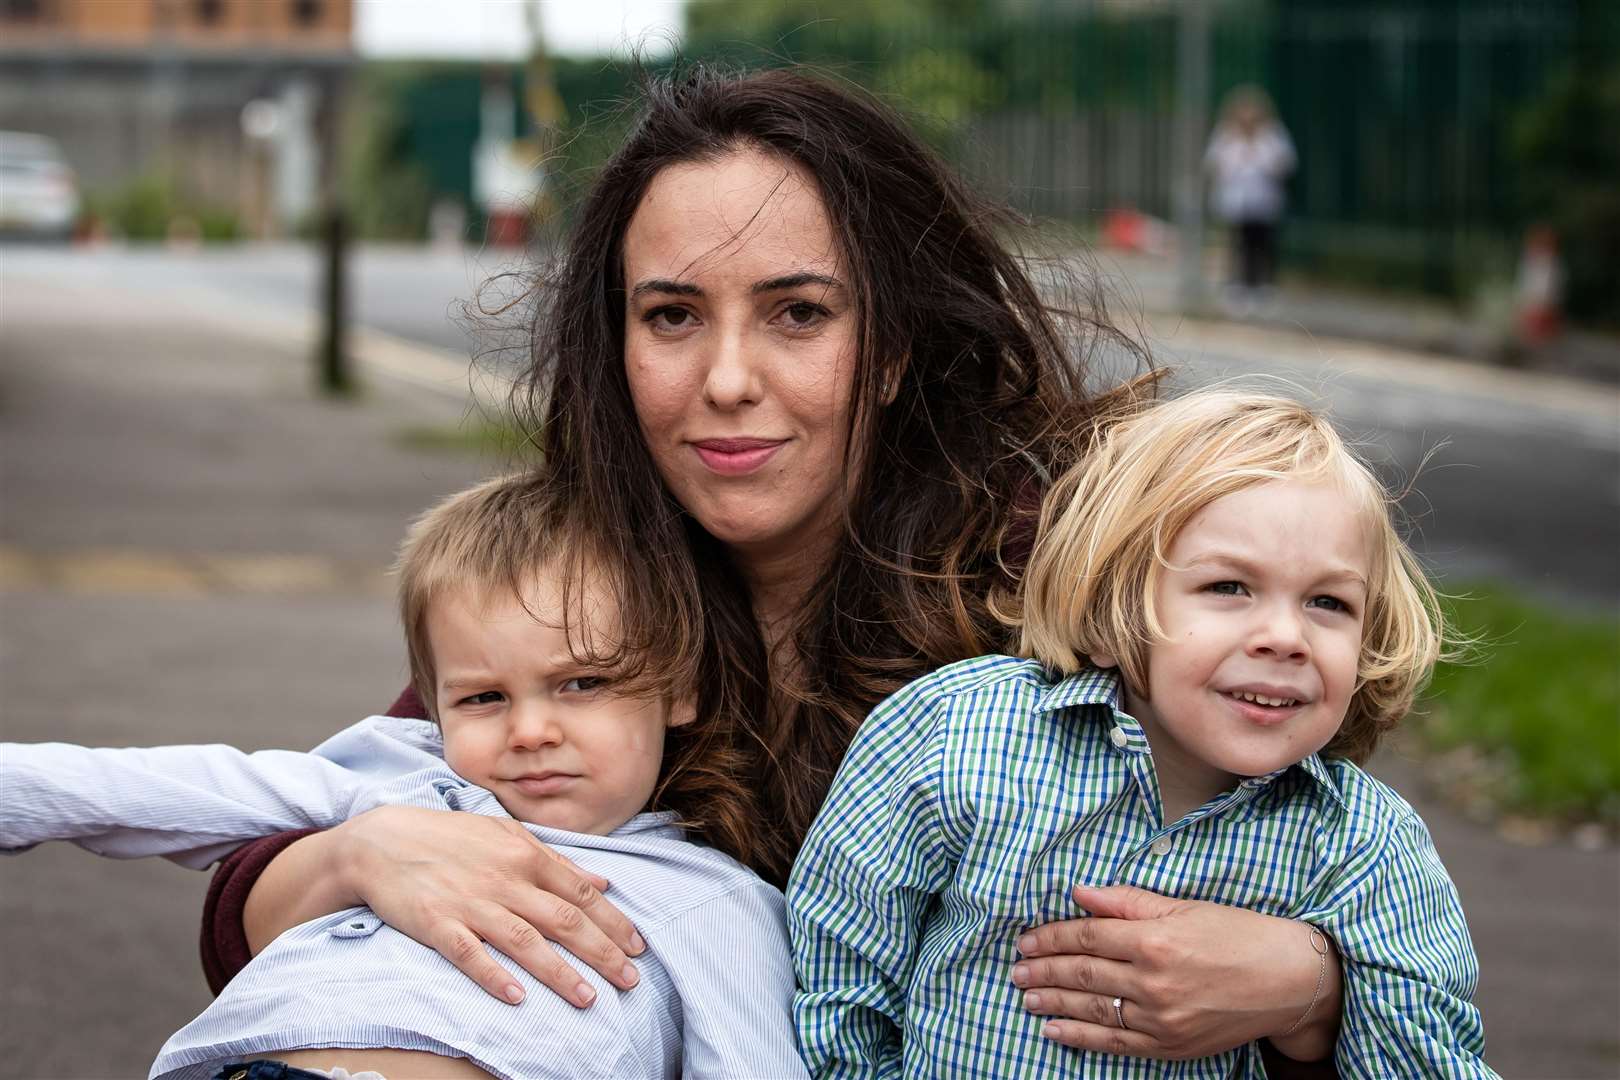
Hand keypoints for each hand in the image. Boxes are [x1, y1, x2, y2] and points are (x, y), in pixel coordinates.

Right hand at [334, 805, 645, 1006]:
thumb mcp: (507, 835)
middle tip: (630, 980)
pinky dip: (493, 976)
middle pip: (564, 920)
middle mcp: (506, 880)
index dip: (614, 922)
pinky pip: (470, 954)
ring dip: (560, 972)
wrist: (383, 841)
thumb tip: (602, 881)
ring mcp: (472, 904)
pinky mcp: (438, 924)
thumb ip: (557, 859)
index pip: (582, 894)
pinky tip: (516, 998)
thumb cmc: (450, 837)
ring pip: (526, 941)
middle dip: (602, 952)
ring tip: (589, 998)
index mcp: (526, 856)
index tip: (639, 947)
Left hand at [1011, 885, 1339, 1061]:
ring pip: (1092, 1010)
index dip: (1052, 937)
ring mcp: (1161, 1017)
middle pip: (1083, 975)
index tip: (1026, 939)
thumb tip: (1080, 892)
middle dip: (1044, 971)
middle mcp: (1154, 980)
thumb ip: (1127, 900)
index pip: (1087, 936)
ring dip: (1053, 1003)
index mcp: (1155, 939)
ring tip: (1026, 996)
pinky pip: (1114, 1043)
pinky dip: (1080, 1037)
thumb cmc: (1238, 934)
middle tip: (1015, 969)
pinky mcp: (1170, 1045)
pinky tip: (1055, 1031)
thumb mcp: (1183, 906)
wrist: (1288, 981)